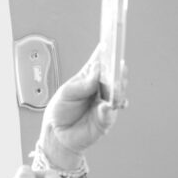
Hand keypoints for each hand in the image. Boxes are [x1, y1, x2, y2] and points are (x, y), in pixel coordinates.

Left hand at [38, 48, 119, 170]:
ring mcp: (105, 104)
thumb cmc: (60, 112)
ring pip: (118, 94)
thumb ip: (82, 84)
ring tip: (115, 86)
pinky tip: (108, 106)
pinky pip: (112, 113)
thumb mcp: (66, 93)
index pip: (99, 62)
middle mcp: (99, 90)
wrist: (58, 135)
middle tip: (118, 65)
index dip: (105, 52)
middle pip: (114, 77)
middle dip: (117, 71)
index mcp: (88, 79)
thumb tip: (97, 72)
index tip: (111, 42)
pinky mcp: (106, 119)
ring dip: (118, 89)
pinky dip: (111, 109)